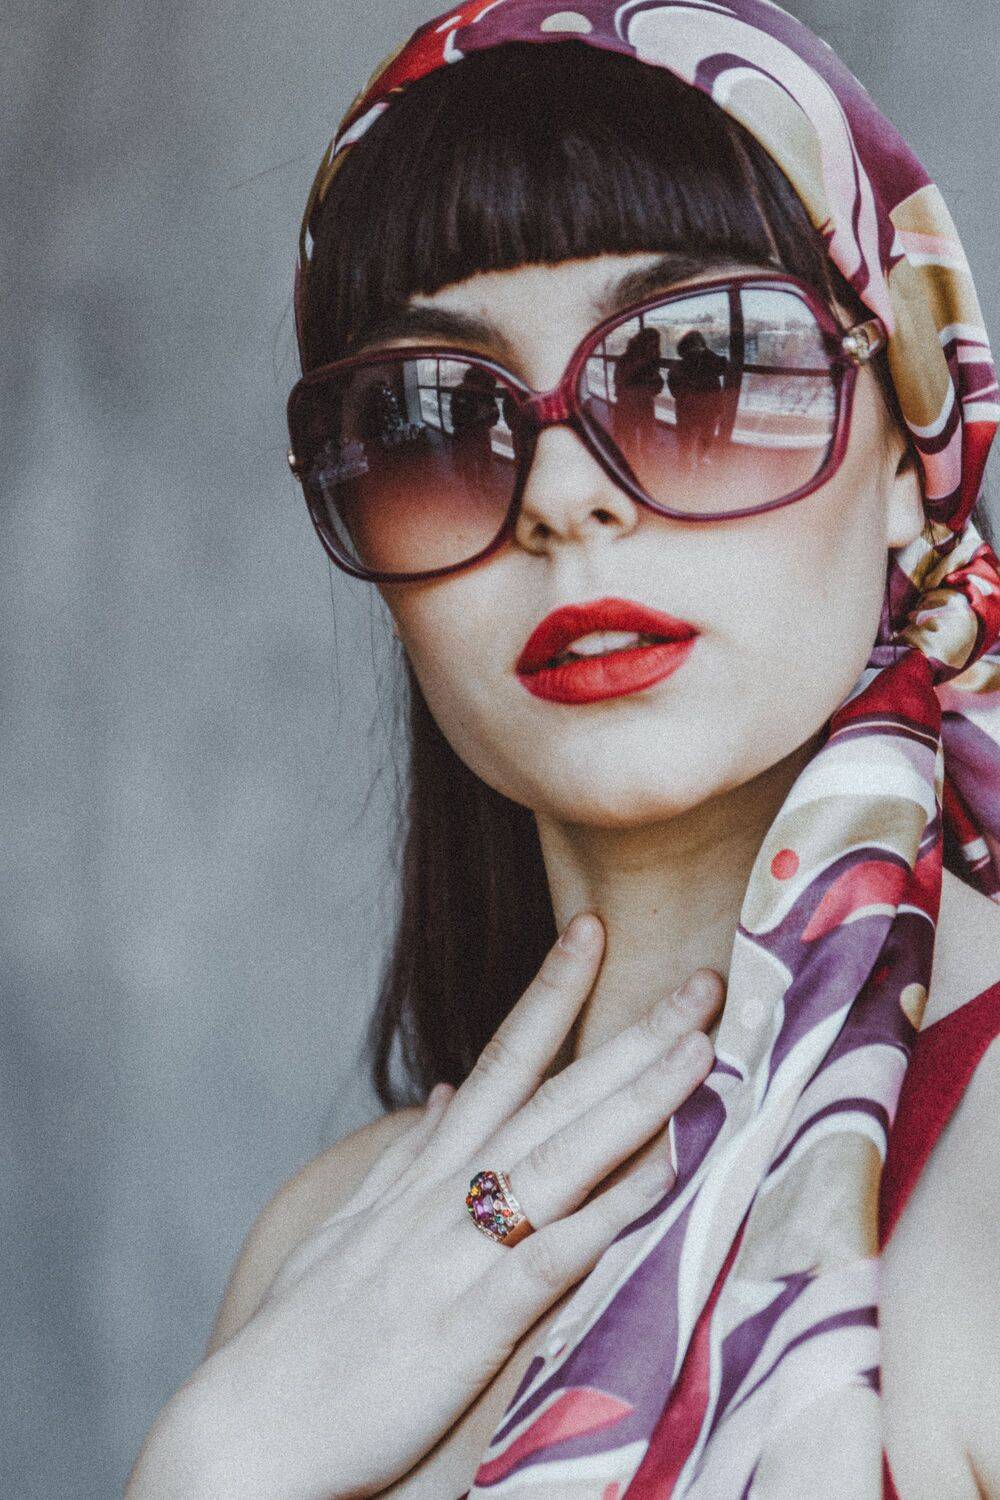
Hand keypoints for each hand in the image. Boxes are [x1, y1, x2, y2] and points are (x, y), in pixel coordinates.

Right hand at [182, 915, 721, 1498]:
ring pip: (560, 1160)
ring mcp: (453, 1256)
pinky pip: (548, 1260)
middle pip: (552, 1097)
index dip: (550, 992)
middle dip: (628, 1033)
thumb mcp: (348, 1225)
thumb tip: (447, 1095)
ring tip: (700, 1049)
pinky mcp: (461, 1327)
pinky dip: (606, 1215)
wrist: (243, 1428)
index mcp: (425, 1174)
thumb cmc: (302, 1334)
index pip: (501, 1061)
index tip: (592, 929)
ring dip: (635, 1101)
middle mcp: (444, 1196)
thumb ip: (404, 1159)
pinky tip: (663, 1179)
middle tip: (702, 979)